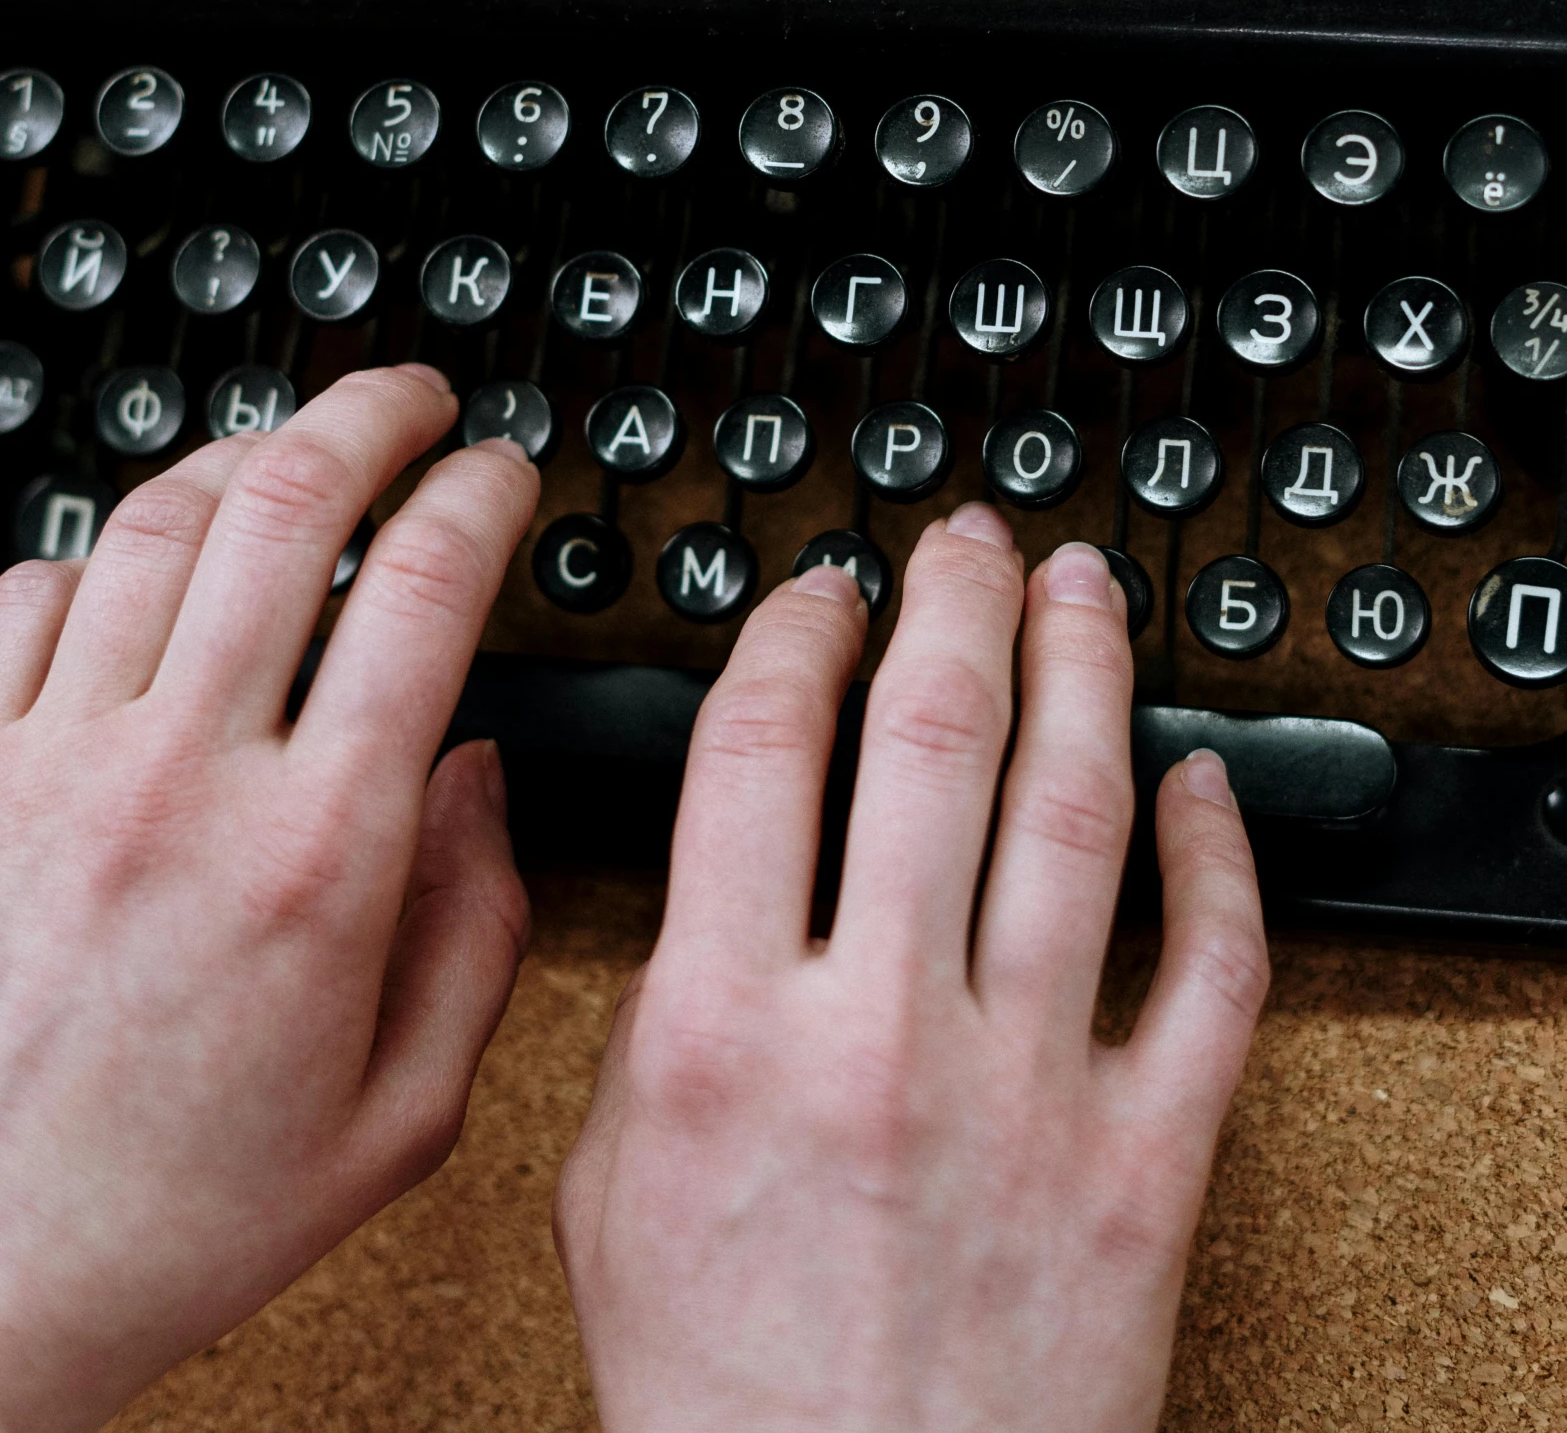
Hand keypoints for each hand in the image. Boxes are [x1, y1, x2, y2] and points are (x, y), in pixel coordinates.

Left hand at [0, 365, 536, 1432]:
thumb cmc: (172, 1217)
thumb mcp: (400, 1118)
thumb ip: (476, 931)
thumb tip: (481, 781)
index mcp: (316, 855)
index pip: (424, 587)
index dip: (481, 494)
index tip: (503, 476)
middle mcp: (181, 780)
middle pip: (289, 505)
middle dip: (374, 412)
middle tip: (413, 398)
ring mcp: (54, 765)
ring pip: (153, 525)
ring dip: (241, 457)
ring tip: (287, 449)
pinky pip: (22, 598)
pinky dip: (92, 553)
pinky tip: (131, 569)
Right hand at [556, 509, 1267, 1432]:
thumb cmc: (726, 1395)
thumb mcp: (613, 1187)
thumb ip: (660, 1009)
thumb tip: (728, 874)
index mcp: (731, 1032)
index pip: (762, 750)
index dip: (796, 634)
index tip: (819, 595)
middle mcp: (883, 1039)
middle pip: (933, 738)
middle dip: (953, 603)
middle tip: (966, 545)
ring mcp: (1031, 1093)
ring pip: (1078, 813)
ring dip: (1084, 671)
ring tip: (1080, 593)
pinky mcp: (1148, 1164)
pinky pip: (1213, 972)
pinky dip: (1218, 856)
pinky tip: (1195, 778)